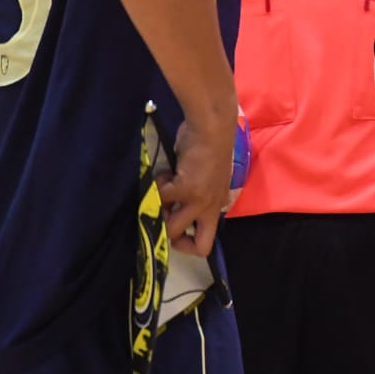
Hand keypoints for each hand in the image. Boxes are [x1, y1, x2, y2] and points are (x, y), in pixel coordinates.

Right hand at [154, 118, 233, 256]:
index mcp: (217, 206)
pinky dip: (157, 185)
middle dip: (169, 234)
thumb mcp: (208, 179)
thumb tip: (172, 209)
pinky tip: (165, 172)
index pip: (205, 244)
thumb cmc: (209, 149)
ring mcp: (200, 200)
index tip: (174, 226)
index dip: (186, 244)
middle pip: (191, 244)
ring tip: (165, 189)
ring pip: (171, 227)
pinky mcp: (187, 188)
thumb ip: (196, 196)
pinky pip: (161, 197)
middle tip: (164, 212)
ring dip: (160, 210)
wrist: (213, 129)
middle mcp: (211, 207)